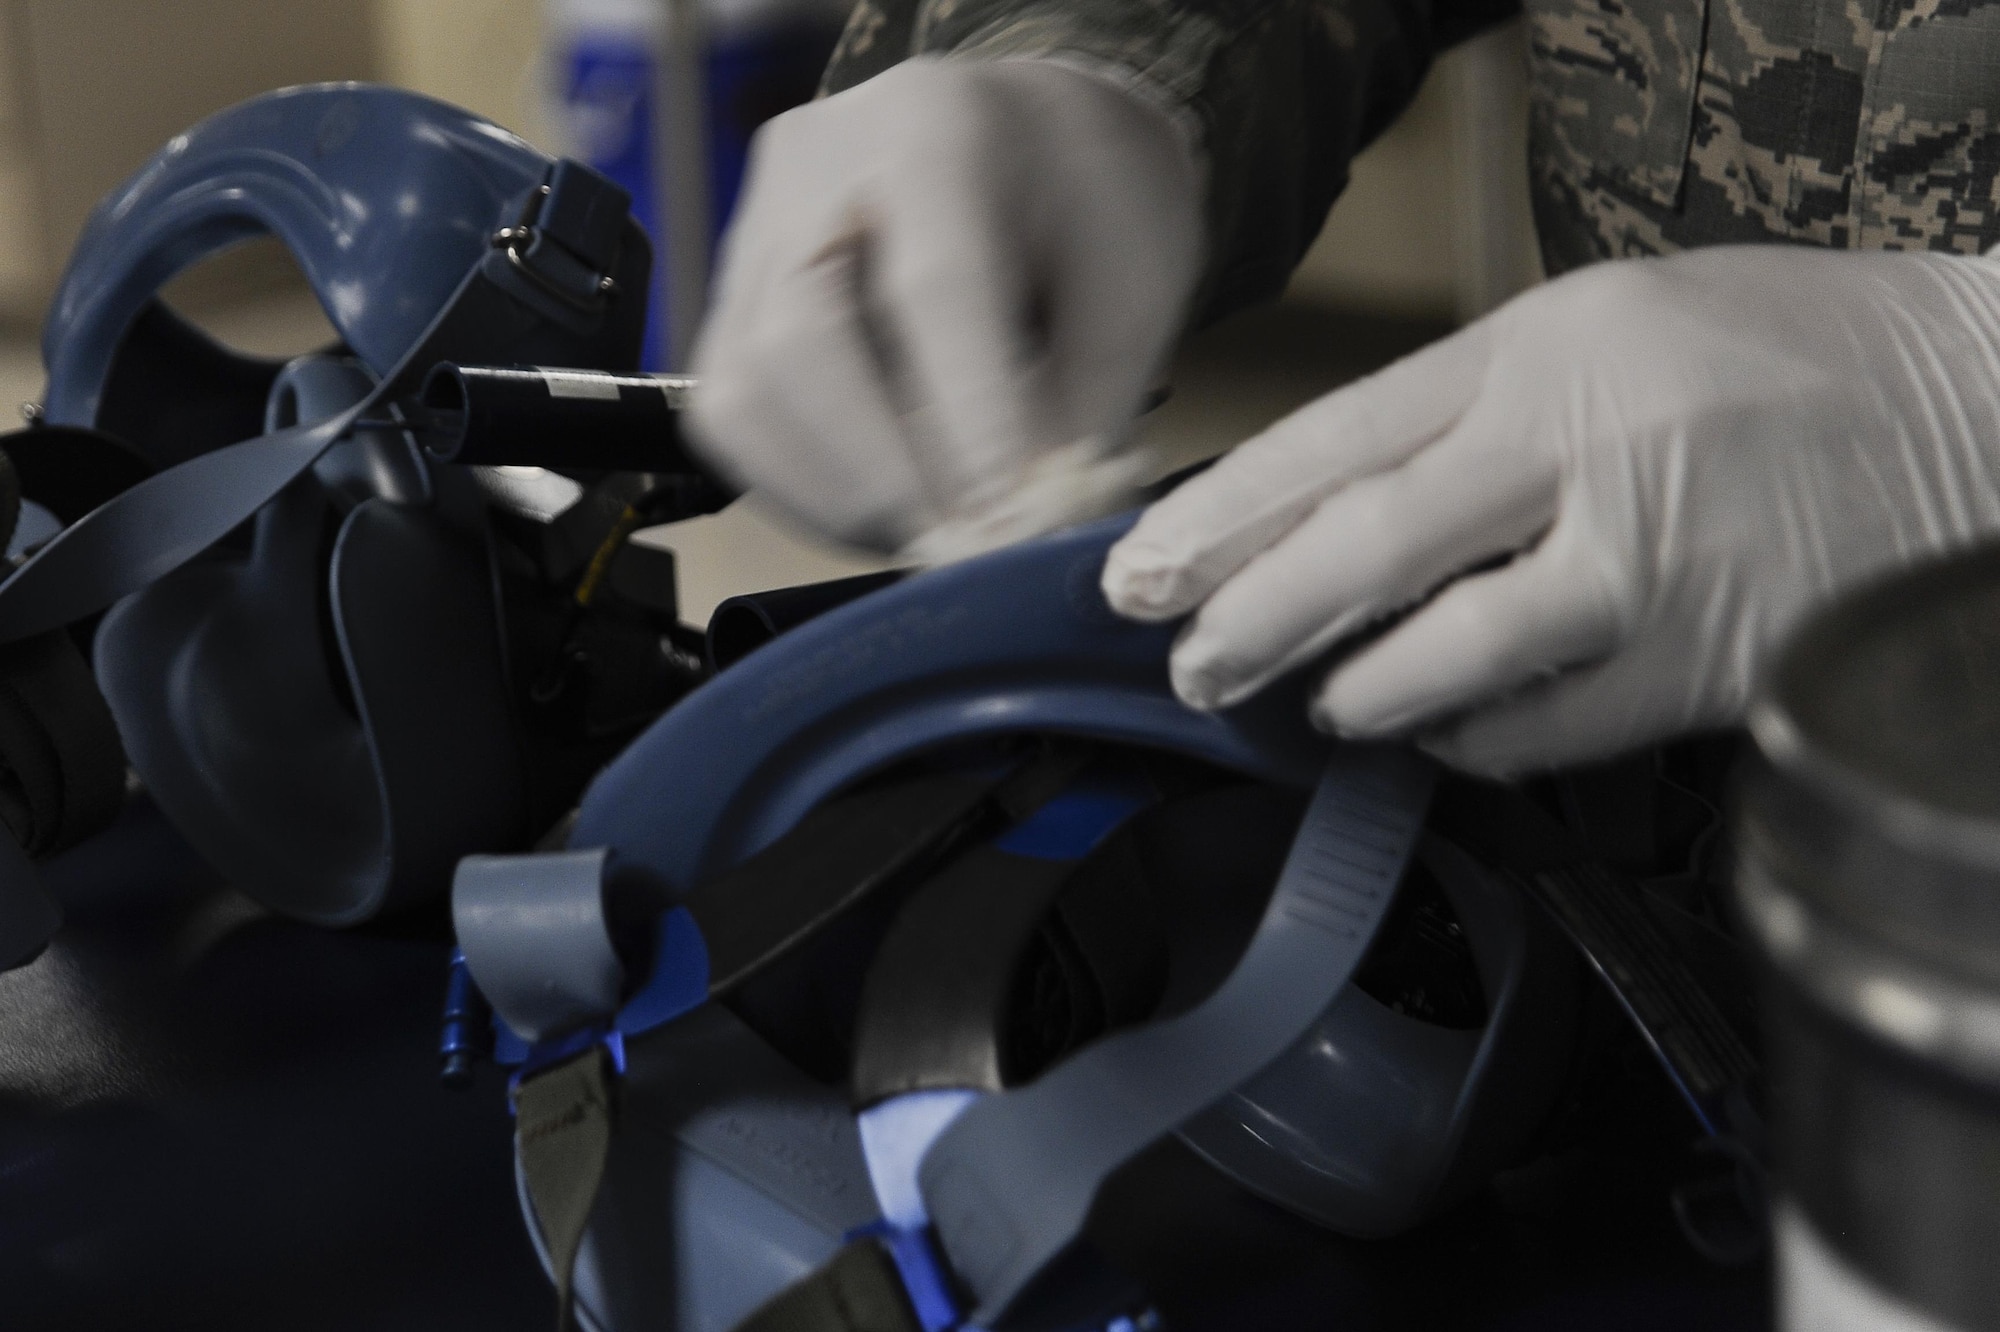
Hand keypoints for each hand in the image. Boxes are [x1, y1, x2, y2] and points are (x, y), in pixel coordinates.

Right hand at [687, 56, 1202, 559]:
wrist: (1027, 133)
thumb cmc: (1086, 196)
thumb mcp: (1133, 281)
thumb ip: (1084, 397)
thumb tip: (1022, 520)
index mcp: (940, 130)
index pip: (935, 286)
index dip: (967, 417)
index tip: (1005, 516)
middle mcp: (818, 165)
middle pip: (801, 340)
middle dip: (882, 472)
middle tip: (959, 542)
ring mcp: (755, 228)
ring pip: (745, 392)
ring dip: (834, 494)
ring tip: (923, 531)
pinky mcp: (730, 294)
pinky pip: (731, 415)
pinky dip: (800, 485)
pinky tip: (876, 505)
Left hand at [1102, 246, 1999, 775]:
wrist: (1970, 405)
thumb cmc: (1777, 356)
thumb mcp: (1609, 327)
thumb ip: (1475, 409)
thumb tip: (1334, 508)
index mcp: (1545, 349)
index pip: (1338, 439)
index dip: (1223, 515)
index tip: (1142, 568)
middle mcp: (1587, 446)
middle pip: (1367, 548)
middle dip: (1251, 619)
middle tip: (1188, 665)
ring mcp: (1651, 559)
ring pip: (1451, 653)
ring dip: (1359, 690)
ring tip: (1316, 704)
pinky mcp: (1706, 660)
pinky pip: (1549, 727)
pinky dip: (1476, 740)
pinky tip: (1443, 735)